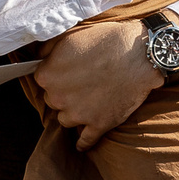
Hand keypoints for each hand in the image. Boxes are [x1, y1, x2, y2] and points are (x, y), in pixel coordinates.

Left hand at [37, 16, 178, 149]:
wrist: (140, 54)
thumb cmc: (106, 40)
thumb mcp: (71, 35)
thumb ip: (48, 49)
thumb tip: (38, 58)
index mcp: (47, 75)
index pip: (42, 80)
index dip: (56, 75)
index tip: (68, 72)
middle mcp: (57, 98)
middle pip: (53, 100)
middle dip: (64, 93)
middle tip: (82, 83)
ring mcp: (78, 114)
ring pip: (66, 120)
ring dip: (74, 112)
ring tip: (90, 101)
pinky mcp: (98, 125)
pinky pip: (85, 141)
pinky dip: (83, 142)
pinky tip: (81, 145)